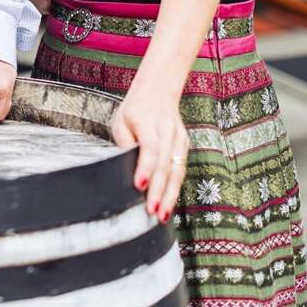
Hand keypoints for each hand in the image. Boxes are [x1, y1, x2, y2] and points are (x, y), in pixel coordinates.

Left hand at [109, 81, 188, 221]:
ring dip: (171, 195)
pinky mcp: (185, 146)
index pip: (150, 148)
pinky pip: (181, 170)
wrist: (159, 90)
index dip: (146, 168)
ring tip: (163, 216)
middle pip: (166, 164)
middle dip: (160, 191)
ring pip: (177, 171)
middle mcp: (168, 131)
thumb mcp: (121, 121)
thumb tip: (125, 170)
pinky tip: (169, 204)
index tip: (140, 186)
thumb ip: (125, 144)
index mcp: (149, 122)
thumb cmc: (135, 109)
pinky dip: (175, 188)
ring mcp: (180, 139)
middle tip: (153, 212)